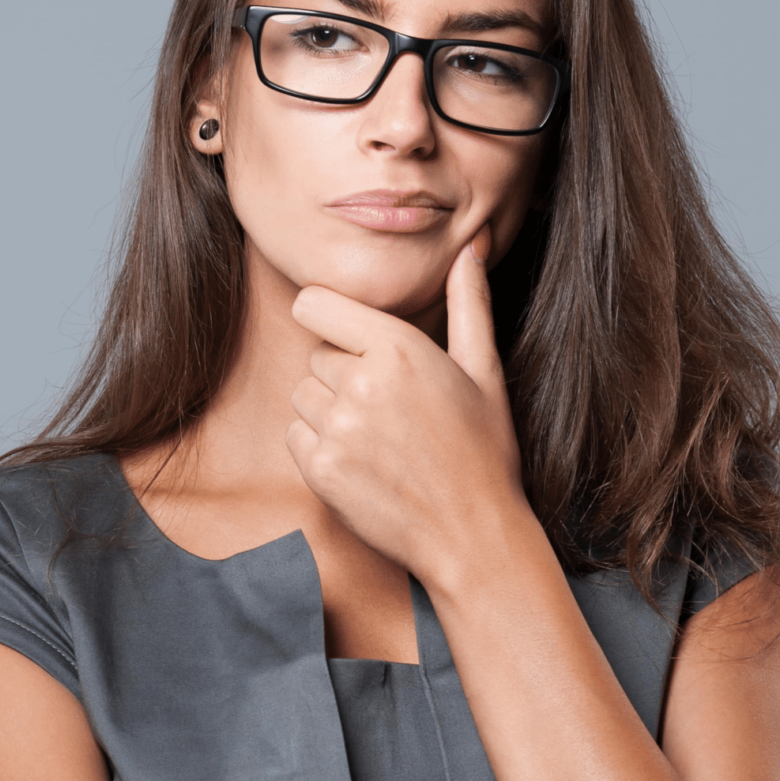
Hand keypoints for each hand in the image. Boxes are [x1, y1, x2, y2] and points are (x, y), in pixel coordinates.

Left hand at [285, 238, 526, 578]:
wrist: (473, 534)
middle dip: (343, 374)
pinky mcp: (320, 470)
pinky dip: (318, 447)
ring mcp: (338, 429)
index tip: (349, 339)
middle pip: (316, 355)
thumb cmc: (484, 450)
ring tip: (378, 437)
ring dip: (329, 411)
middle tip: (390, 408)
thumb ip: (469, 303)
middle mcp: (362, 383)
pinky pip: (295, 436)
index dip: (330, 320)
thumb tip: (473, 245)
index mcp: (399, 348)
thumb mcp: (484, 371)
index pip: (314, 305)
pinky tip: (362, 463)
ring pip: (303, 395)